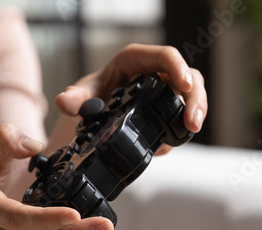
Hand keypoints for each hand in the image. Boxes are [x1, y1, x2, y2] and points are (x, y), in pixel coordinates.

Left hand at [54, 43, 207, 154]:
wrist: (96, 109)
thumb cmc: (94, 93)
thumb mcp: (84, 94)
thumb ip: (76, 98)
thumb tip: (65, 101)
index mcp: (137, 60)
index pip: (165, 56)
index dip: (178, 68)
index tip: (184, 86)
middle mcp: (156, 72)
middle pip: (188, 76)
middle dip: (195, 98)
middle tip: (192, 122)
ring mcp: (165, 90)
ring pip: (192, 94)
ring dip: (196, 111)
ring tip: (190, 131)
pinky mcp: (168, 107)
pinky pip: (184, 112)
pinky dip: (183, 127)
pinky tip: (175, 141)